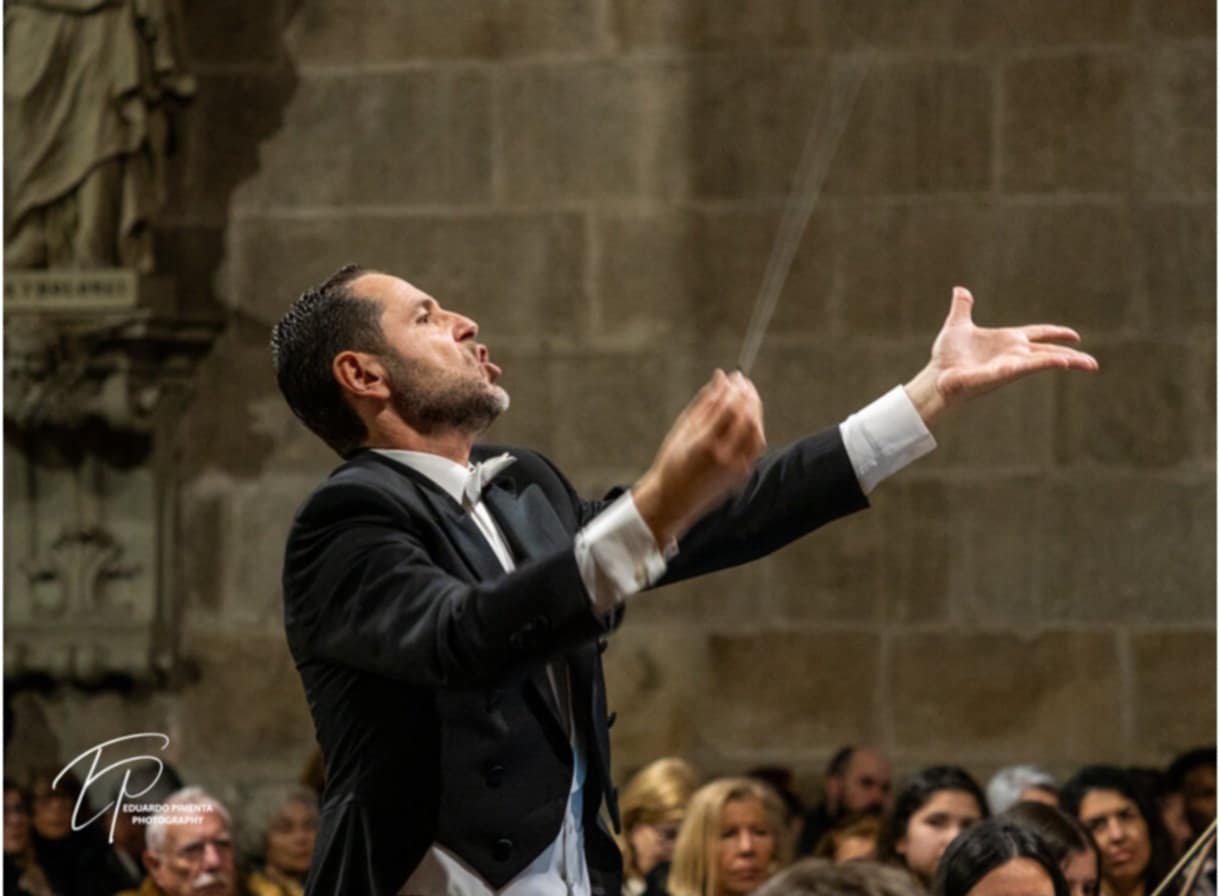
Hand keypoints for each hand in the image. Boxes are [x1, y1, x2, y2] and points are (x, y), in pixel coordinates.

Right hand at [633, 370, 766, 545]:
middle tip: (743, 381)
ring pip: (757, 432)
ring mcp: (736, 468)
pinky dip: (755, 426)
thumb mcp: (682, 429)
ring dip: (755, 409)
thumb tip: (721, 377)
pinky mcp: (742, 474)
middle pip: (748, 418)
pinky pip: (756, 446)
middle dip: (749, 395)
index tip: (735, 375)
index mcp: (704, 444)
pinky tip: (748, 416)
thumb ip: (705, 402)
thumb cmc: (672, 462)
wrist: (674, 500)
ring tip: (747, 395)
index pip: (730, 408)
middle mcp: (724, 457)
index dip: (736, 388)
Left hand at [905, 286, 1098, 425]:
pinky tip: (1063, 363)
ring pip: (1045, 360)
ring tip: (1089, 364)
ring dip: (1067, 361)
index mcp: (1007, 340)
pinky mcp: (1004, 373)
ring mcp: (1010, 364)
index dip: (1055, 333)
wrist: (937, 375)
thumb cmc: (947, 356)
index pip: (1037, 334)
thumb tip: (959, 290)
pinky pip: (1028, 366)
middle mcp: (1013, 353)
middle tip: (1093, 364)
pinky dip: (1046, 363)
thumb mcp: (957, 325)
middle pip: (1048, 352)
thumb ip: (963, 308)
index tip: (1074, 335)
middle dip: (1071, 355)